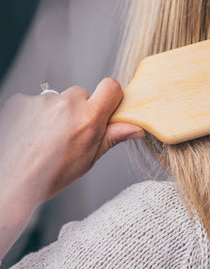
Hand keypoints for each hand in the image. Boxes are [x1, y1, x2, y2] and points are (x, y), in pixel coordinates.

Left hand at [0, 77, 144, 207]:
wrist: (13, 182)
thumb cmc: (51, 175)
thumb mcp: (89, 158)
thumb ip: (113, 136)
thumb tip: (136, 129)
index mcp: (88, 119)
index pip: (111, 86)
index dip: (110, 96)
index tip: (105, 107)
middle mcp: (67, 105)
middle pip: (82, 93)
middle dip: (79, 108)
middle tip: (71, 131)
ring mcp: (42, 101)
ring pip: (58, 99)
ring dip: (57, 112)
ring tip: (48, 136)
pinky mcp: (22, 101)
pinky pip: (37, 101)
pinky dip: (36, 114)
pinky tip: (33, 133)